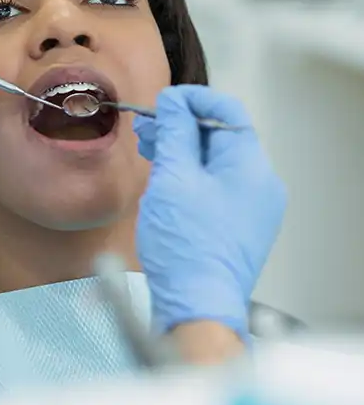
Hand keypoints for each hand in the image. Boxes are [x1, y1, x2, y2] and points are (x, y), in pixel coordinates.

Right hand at [132, 85, 285, 339]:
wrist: (196, 304)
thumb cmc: (186, 246)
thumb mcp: (173, 178)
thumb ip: (174, 133)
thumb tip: (174, 102)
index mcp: (250, 167)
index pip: (228, 112)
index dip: (193, 100)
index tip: (163, 101)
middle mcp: (258, 185)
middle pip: (220, 138)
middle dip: (181, 127)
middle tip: (146, 127)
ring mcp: (249, 208)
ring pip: (214, 164)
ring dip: (181, 152)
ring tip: (148, 150)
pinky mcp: (234, 227)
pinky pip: (214, 188)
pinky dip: (188, 176)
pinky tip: (163, 180)